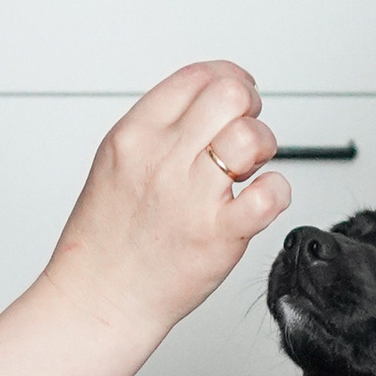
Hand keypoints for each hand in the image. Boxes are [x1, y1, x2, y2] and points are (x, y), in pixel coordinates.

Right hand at [43, 59, 290, 346]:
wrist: (99, 298)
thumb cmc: (105, 239)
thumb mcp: (115, 163)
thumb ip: (157, 129)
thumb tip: (204, 100)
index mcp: (133, 136)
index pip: (196, 77)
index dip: (228, 77)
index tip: (237, 92)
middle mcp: (162, 160)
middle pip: (230, 95)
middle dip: (249, 107)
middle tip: (245, 129)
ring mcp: (192, 198)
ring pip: (253, 137)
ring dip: (263, 147)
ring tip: (247, 169)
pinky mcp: (219, 235)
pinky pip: (270, 193)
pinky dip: (276, 191)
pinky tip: (259, 198)